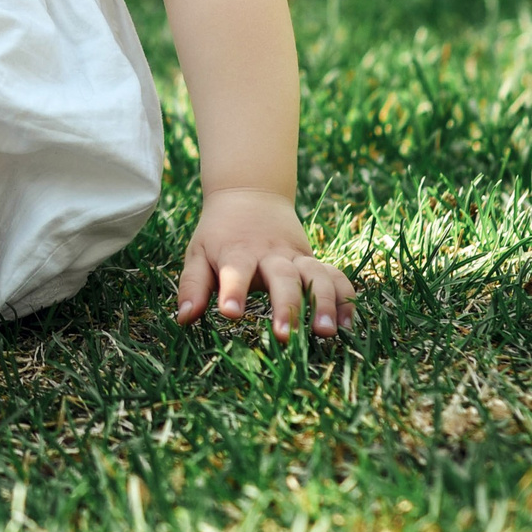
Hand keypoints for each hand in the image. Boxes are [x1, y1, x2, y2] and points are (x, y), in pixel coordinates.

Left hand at [176, 187, 355, 340]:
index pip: (234, 271)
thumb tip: (183, 318)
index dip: (232, 291)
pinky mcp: (314, 260)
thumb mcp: (198, 254)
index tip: (230, 313)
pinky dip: (345, 297)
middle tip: (284, 336)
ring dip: (324, 303)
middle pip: (282, 277)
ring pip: (317, 276)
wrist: (250, 195)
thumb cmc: (219, 234)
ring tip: (325, 332)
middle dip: (285, 306)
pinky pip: (336, 276)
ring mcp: (296, 256)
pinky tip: (348, 323)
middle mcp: (271, 254)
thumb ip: (192, 286)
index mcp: (237, 252)